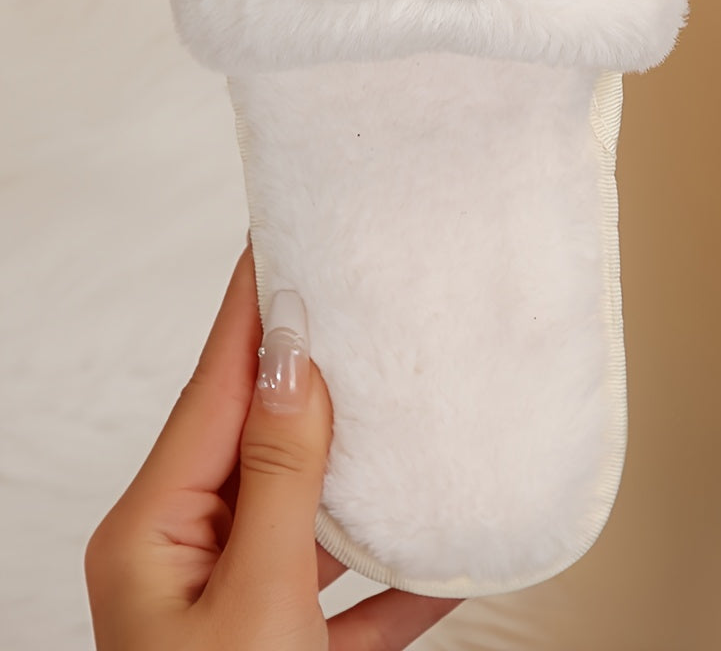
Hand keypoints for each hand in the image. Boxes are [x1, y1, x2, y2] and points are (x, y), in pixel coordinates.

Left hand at [85, 248, 458, 649]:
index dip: (250, 309)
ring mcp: (229, 603)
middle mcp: (183, 557)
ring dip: (358, 473)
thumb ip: (280, 478)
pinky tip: (438, 555)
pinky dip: (388, 574)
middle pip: (258, 440)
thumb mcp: (256, 600)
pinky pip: (341, 593)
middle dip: (316, 377)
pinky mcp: (277, 645)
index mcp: (153, 534)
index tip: (279, 240)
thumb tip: (294, 364)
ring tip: (406, 409)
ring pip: (304, 511)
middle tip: (357, 305)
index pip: (213, 388)